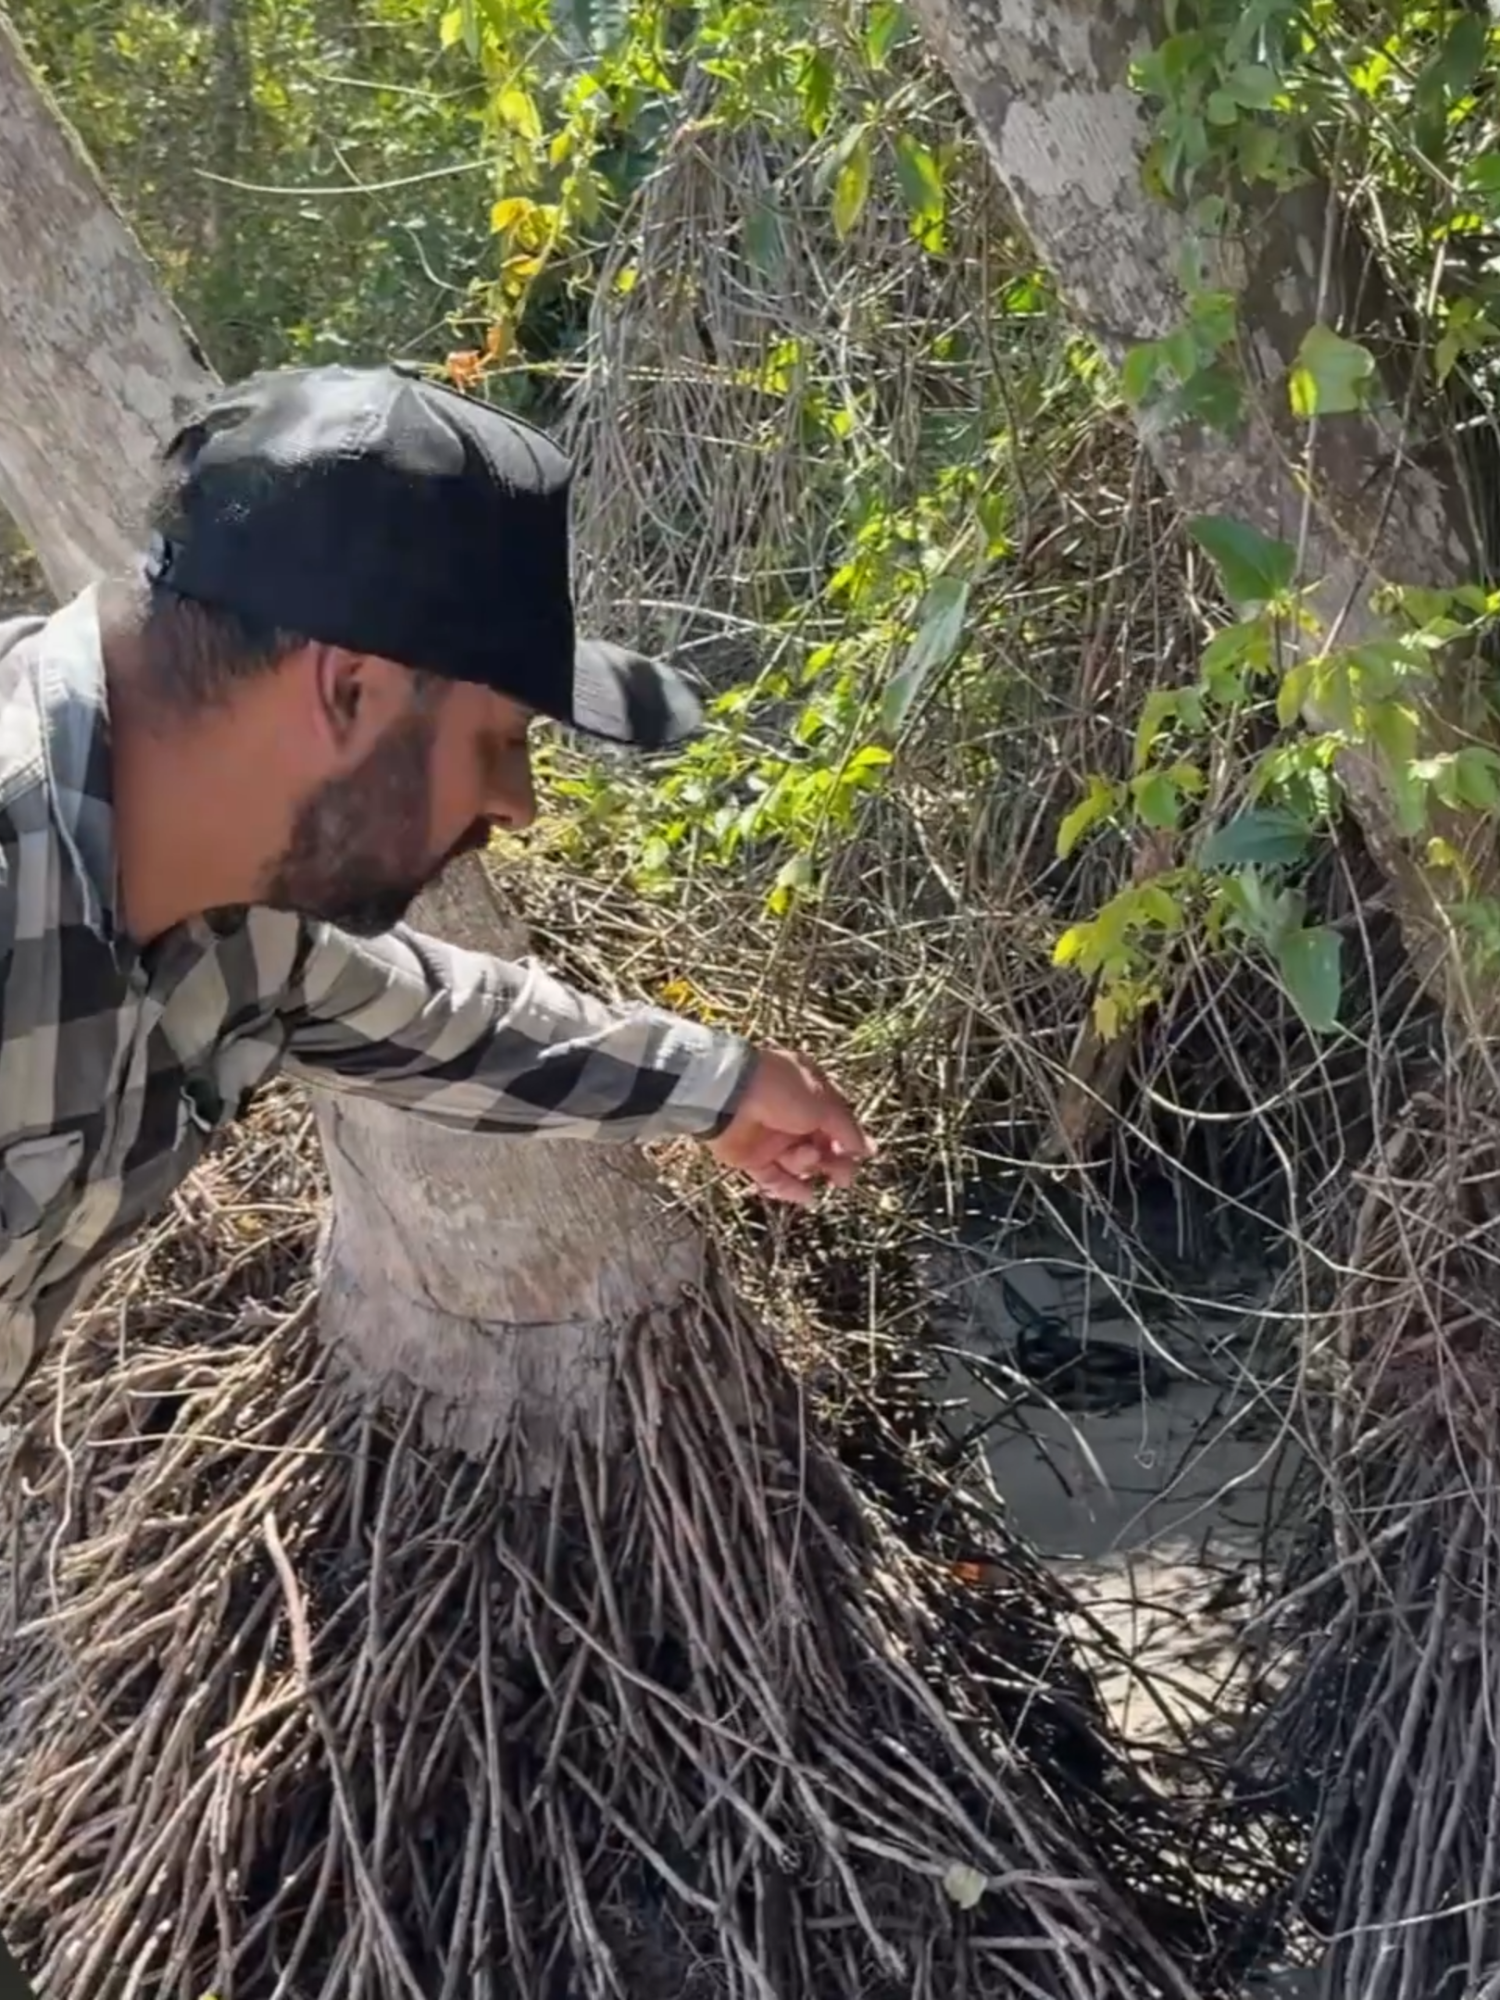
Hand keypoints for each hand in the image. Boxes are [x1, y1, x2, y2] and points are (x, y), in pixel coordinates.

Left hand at [707, 1048, 873, 1204]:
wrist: (729, 1095)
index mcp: (810, 1094)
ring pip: (800, 1163)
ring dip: (808, 1165)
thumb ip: (846, 1130)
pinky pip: (775, 1178)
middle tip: (843, 1177)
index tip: (865, 1155)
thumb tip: (865, 1150)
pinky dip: (790, 1188)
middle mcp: (792, 1116)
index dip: (851, 1139)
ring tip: (805, 1156)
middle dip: (835, 1161)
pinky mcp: (751, 1158)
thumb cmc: (780, 1090)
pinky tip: (807, 1196)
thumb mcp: (824, 1105)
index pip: (837, 1120)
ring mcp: (771, 1138)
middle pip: (821, 1146)